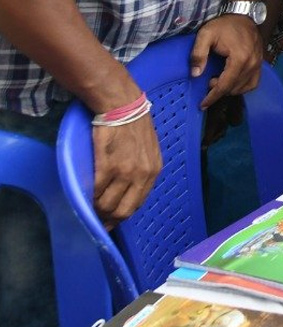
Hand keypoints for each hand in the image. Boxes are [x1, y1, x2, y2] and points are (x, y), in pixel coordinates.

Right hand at [92, 112, 162, 228]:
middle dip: (109, 218)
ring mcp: (125, 172)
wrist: (124, 107)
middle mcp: (142, 175)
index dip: (122, 215)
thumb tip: (131, 189)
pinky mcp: (107, 166)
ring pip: (107, 204)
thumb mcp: (149, 150)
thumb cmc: (135, 126)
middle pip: (123, 211)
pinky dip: (89, 196)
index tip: (111, 220)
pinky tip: (85, 193)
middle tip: (98, 218)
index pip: (137, 204)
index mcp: (153, 172)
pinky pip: (96, 191)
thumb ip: (144, 170)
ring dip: (96, 209)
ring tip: (90, 205)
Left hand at [190, 15, 263, 109]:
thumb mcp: (206, 35)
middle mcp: (252, 64)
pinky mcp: (260, 64)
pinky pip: (253, 83)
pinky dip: (242, 87)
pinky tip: (232, 82)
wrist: (243, 15)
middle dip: (219, 91)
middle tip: (208, 82)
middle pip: (234, 88)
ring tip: (218, 81)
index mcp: (239, 58)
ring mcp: (258, 65)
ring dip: (229, 89)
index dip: (212, 96)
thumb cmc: (224, 25)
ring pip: (244, 88)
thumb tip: (195, 74)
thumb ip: (198, 54)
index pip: (225, 84)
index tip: (202, 105)